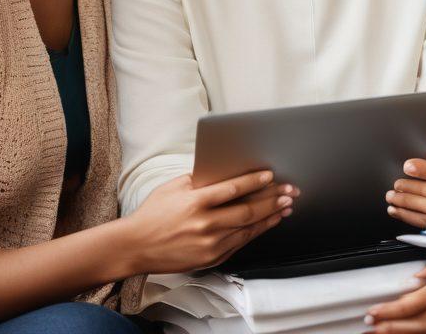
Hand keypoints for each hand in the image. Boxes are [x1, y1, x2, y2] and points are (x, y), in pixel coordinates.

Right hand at [122, 170, 297, 274]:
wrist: (135, 246)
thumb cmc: (153, 213)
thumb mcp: (174, 187)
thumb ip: (200, 178)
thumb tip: (224, 168)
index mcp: (196, 202)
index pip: (233, 189)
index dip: (255, 182)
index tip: (271, 175)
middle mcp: (204, 224)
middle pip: (247, 211)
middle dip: (272, 200)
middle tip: (290, 191)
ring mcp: (209, 244)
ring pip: (247, 229)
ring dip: (270, 217)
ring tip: (286, 206)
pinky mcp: (210, 258)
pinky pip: (239, 243)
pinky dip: (256, 232)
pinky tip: (267, 223)